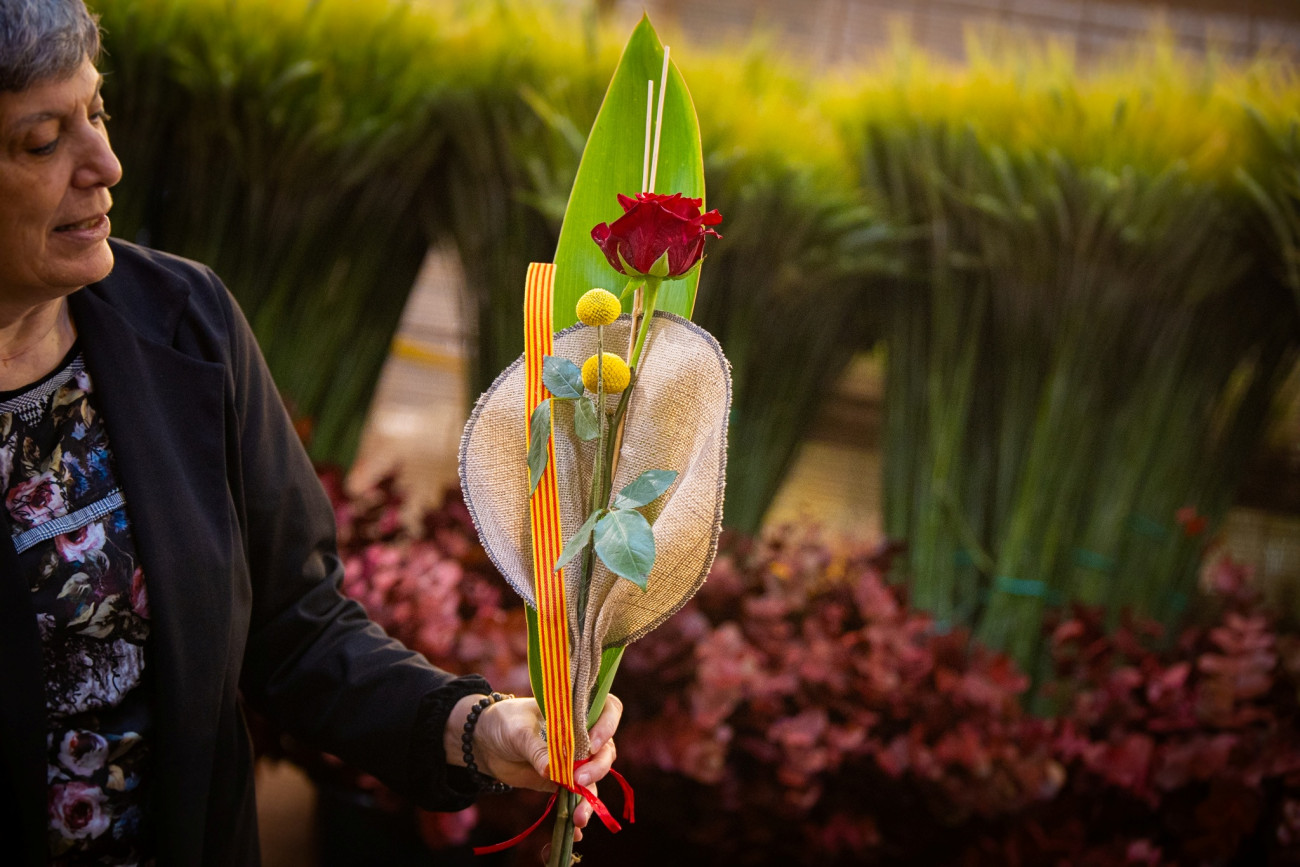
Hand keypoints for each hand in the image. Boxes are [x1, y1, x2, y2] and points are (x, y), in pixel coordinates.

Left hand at [445, 693, 622, 837]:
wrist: (484, 743)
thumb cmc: (504, 723)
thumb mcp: (518, 731)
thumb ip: (536, 748)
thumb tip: (551, 771)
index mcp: (576, 710)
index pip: (607, 711)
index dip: (607, 726)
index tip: (592, 744)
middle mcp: (582, 735)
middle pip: (605, 751)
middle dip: (598, 768)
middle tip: (579, 780)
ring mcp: (574, 760)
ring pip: (594, 779)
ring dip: (590, 799)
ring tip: (579, 818)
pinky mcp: (562, 781)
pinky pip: (577, 798)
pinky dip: (578, 813)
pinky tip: (575, 832)